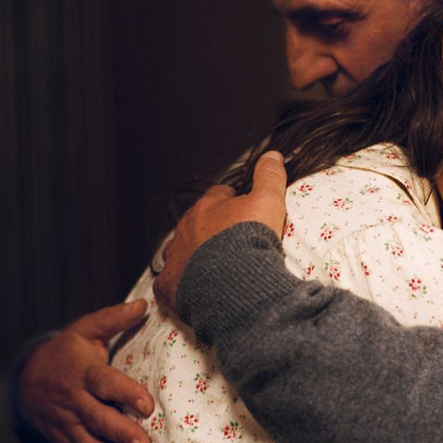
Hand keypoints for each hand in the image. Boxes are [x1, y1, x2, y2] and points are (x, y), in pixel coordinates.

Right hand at [16, 300, 153, 442]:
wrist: (24, 377)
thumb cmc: (65, 351)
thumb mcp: (85, 330)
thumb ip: (113, 318)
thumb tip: (143, 304)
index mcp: (83, 372)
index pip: (106, 383)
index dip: (126, 394)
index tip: (147, 405)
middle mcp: (75, 401)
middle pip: (99, 420)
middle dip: (122, 434)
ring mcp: (67, 424)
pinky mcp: (63, 440)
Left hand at [154, 150, 286, 309]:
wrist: (233, 283)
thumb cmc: (250, 242)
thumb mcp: (269, 202)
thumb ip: (270, 177)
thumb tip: (272, 156)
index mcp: (208, 207)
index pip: (218, 195)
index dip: (233, 201)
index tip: (244, 209)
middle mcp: (186, 228)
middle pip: (197, 222)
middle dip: (212, 228)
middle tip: (232, 241)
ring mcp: (176, 256)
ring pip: (180, 249)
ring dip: (194, 254)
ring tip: (213, 265)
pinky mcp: (170, 284)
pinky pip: (169, 280)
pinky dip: (180, 282)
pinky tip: (193, 287)